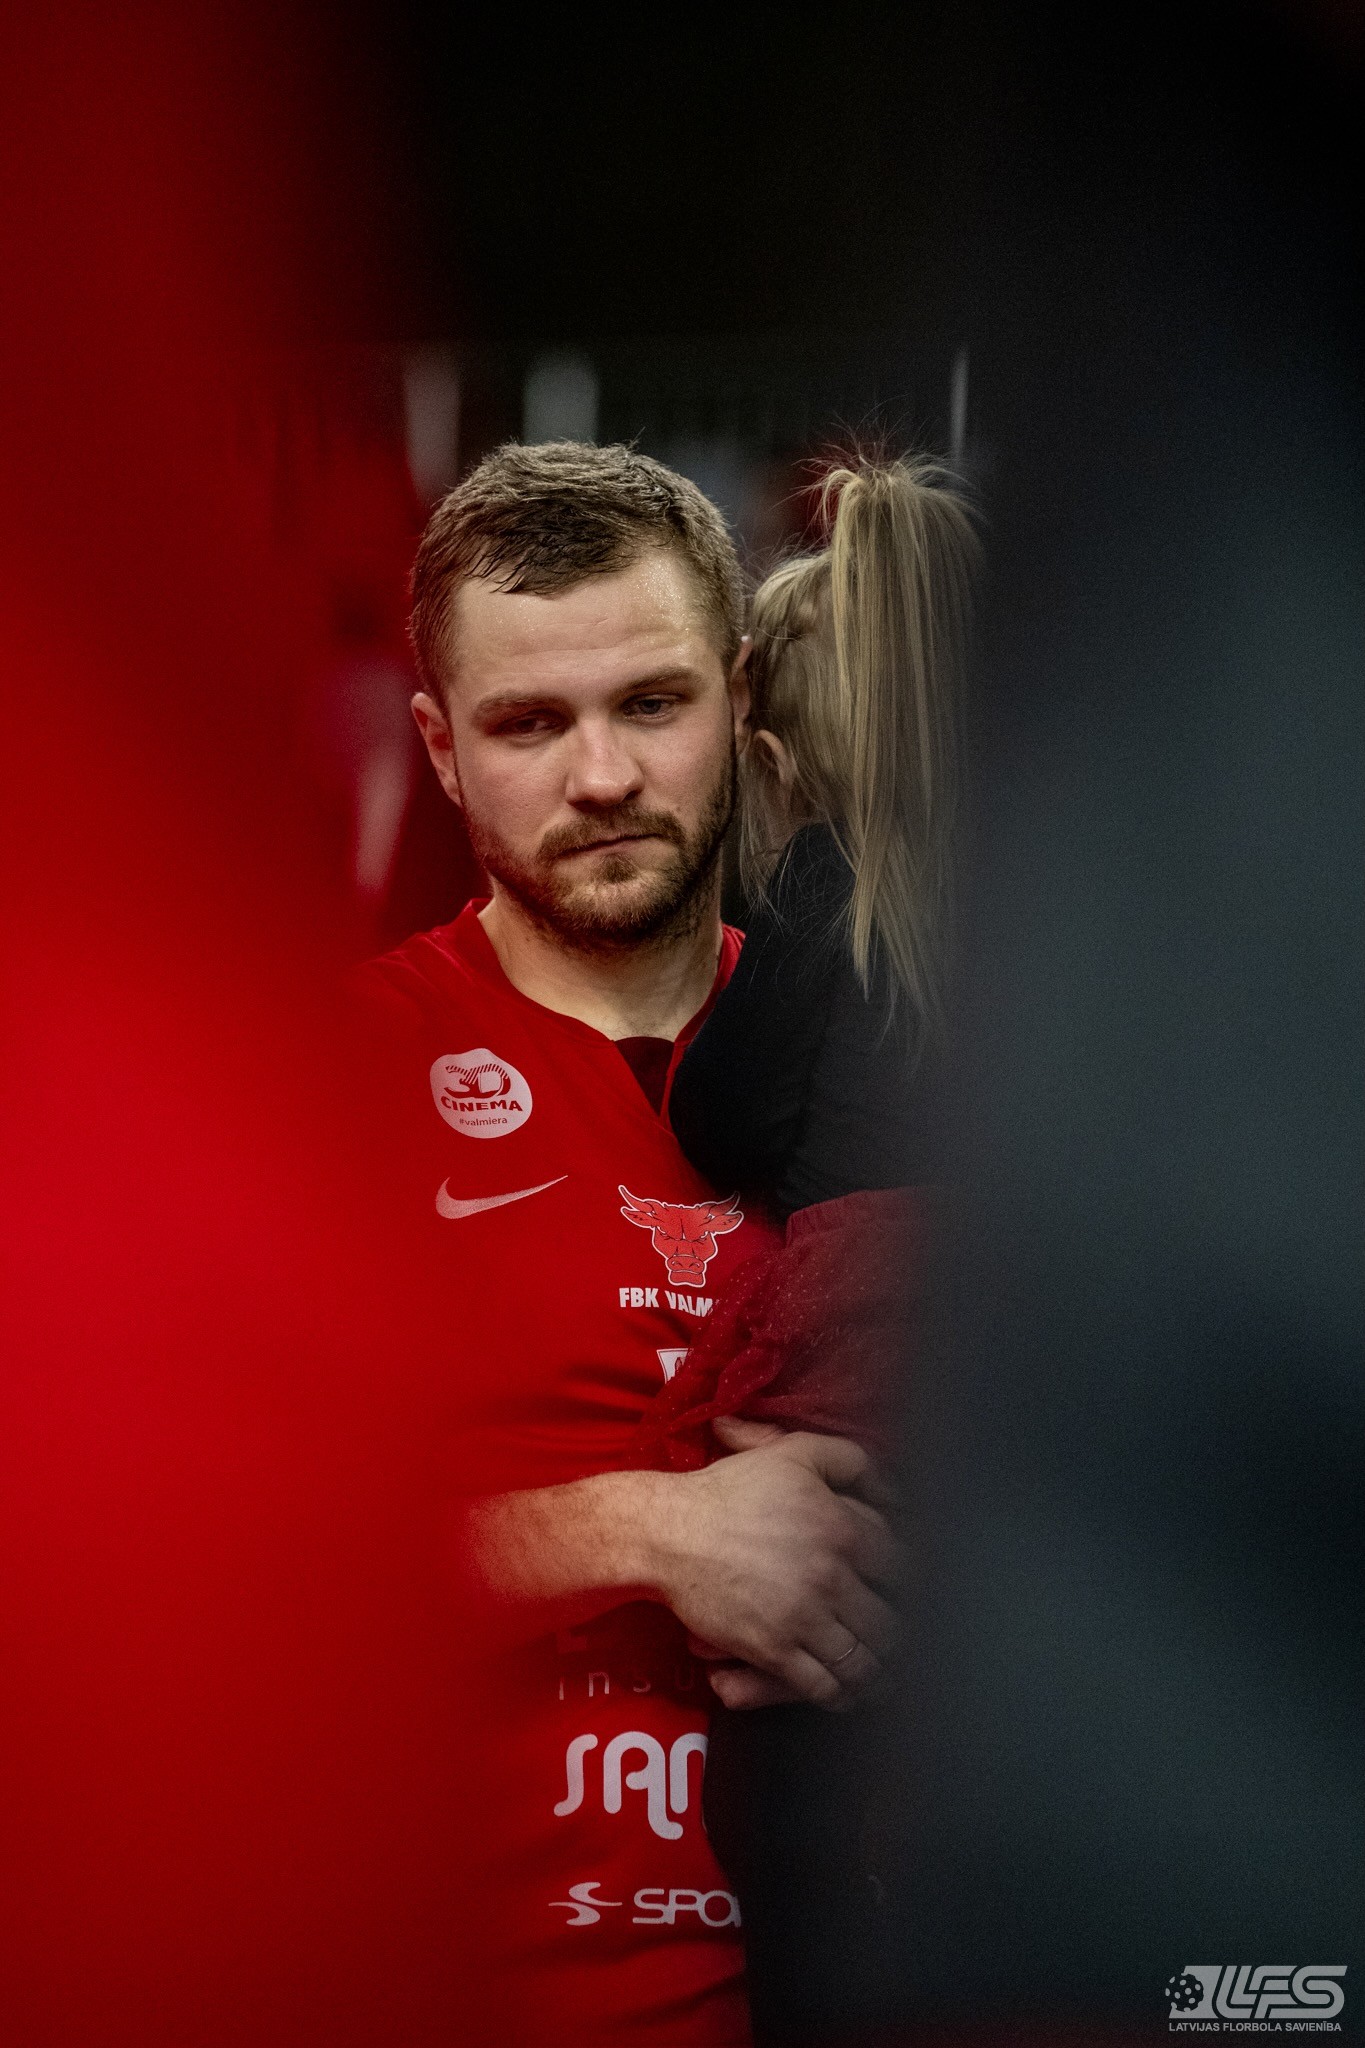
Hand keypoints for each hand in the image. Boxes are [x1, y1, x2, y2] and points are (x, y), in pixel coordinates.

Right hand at [647, 1422, 900, 1708]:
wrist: (669, 1532)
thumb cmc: (730, 1489)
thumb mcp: (793, 1453)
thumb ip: (850, 1460)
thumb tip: (892, 1489)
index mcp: (842, 1528)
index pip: (902, 1567)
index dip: (912, 1583)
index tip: (912, 1594)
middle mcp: (830, 1576)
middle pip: (890, 1621)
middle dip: (901, 1634)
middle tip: (905, 1642)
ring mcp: (803, 1618)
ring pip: (863, 1661)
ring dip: (877, 1671)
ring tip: (885, 1675)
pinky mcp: (774, 1650)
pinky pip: (823, 1686)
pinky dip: (842, 1695)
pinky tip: (847, 1692)